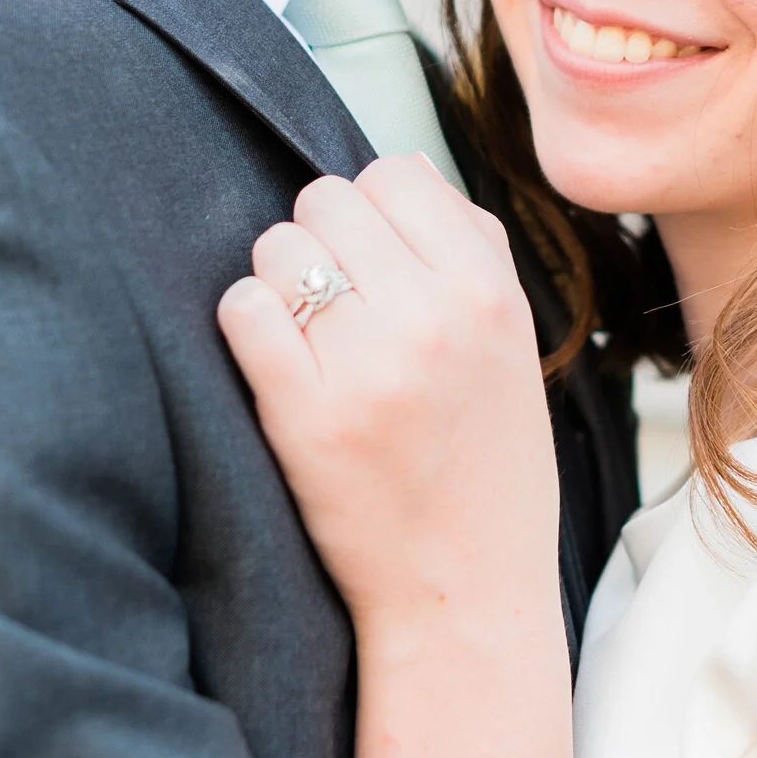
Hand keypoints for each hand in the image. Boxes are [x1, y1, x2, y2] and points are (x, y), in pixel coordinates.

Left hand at [217, 156, 560, 637]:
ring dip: (279, 281)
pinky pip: (242, 309)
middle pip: (326, 200)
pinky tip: (275, 359)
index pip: (395, 173)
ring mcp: (369, 368)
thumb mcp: (514, 344)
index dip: (372, 210)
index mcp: (490, 292)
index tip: (373, 256)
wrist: (465, 589)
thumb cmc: (486, 462)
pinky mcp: (306, 417)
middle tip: (334, 300)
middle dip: (319, 240)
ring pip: (278, 248)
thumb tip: (405, 168)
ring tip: (308, 335)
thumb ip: (472, 245)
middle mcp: (434, 319)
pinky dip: (247, 324)